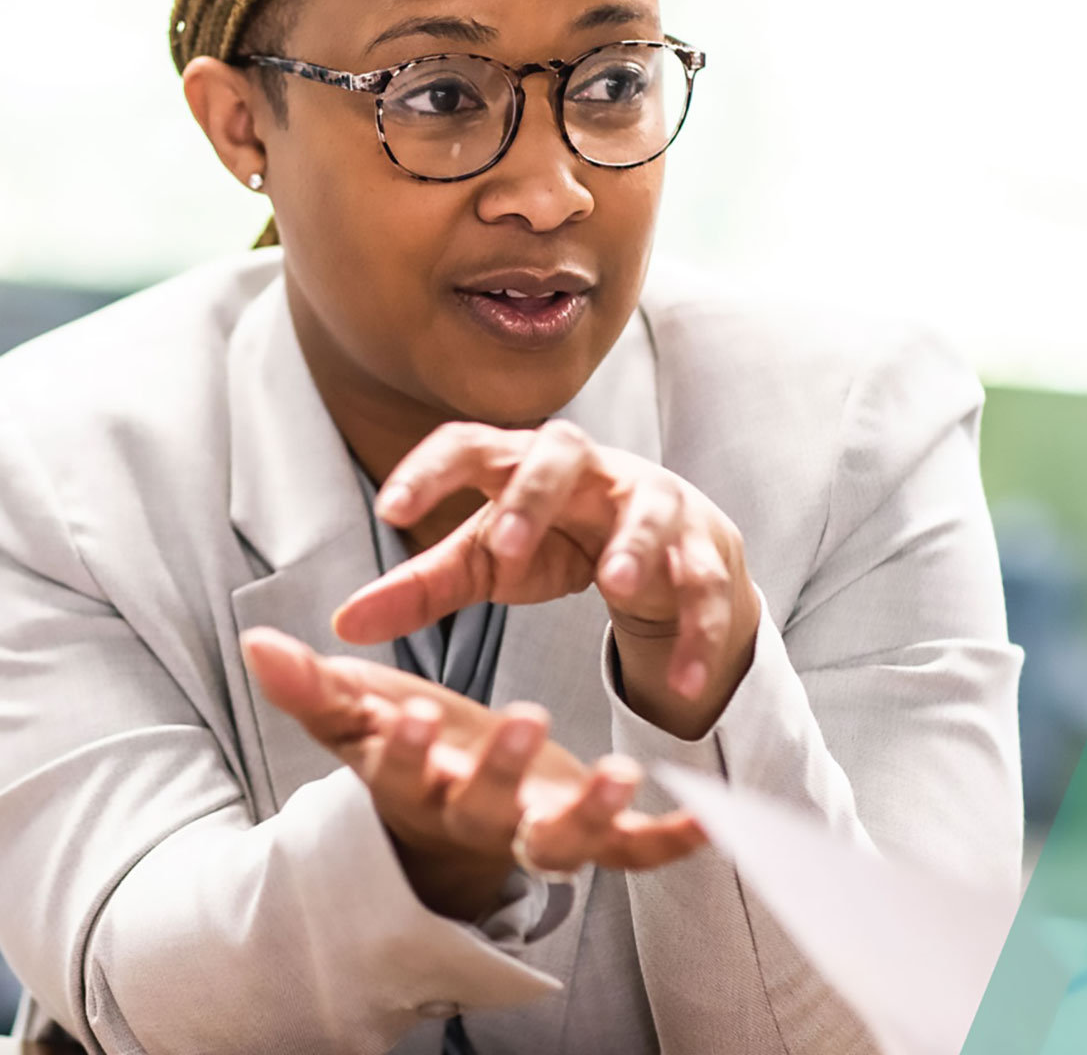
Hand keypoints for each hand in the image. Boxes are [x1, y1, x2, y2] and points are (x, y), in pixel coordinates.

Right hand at [240, 627, 705, 920]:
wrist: (461, 817)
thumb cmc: (417, 752)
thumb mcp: (367, 715)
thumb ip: (318, 688)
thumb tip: (261, 642)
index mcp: (421, 787)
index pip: (401, 774)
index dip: (401, 749)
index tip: (406, 711)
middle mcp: (480, 820)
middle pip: (486, 811)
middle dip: (501, 770)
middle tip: (525, 716)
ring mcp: (538, 833)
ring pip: (563, 844)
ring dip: (593, 816)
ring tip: (625, 774)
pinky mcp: (593, 836)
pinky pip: (634, 853)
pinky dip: (672, 842)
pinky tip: (711, 818)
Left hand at [331, 420, 761, 739]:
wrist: (665, 552)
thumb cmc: (561, 543)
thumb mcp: (490, 564)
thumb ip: (422, 589)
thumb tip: (341, 625)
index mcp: (524, 463)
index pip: (472, 444)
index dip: (432, 469)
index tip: (392, 510)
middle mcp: (592, 469)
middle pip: (563, 451)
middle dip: (534, 494)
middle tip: (502, 545)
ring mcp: (655, 503)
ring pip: (649, 509)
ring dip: (635, 544)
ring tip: (616, 586)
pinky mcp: (705, 548)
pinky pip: (705, 586)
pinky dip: (697, 633)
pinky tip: (683, 682)